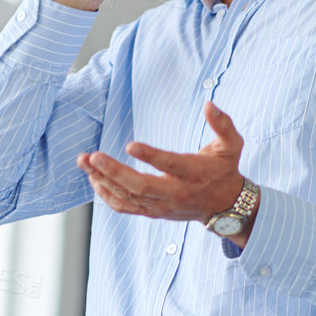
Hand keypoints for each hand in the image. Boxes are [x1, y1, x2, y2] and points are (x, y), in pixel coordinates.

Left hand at [76, 102, 257, 241]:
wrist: (225, 206)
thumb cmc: (224, 170)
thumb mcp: (231, 145)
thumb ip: (223, 124)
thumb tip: (209, 104)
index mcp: (193, 173)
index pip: (170, 165)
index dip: (150, 156)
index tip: (130, 145)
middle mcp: (175, 192)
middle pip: (141, 186)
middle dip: (114, 172)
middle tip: (93, 157)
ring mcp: (162, 205)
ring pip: (128, 197)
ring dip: (103, 181)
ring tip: (84, 163)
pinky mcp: (153, 212)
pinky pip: (126, 208)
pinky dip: (107, 196)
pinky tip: (94, 181)